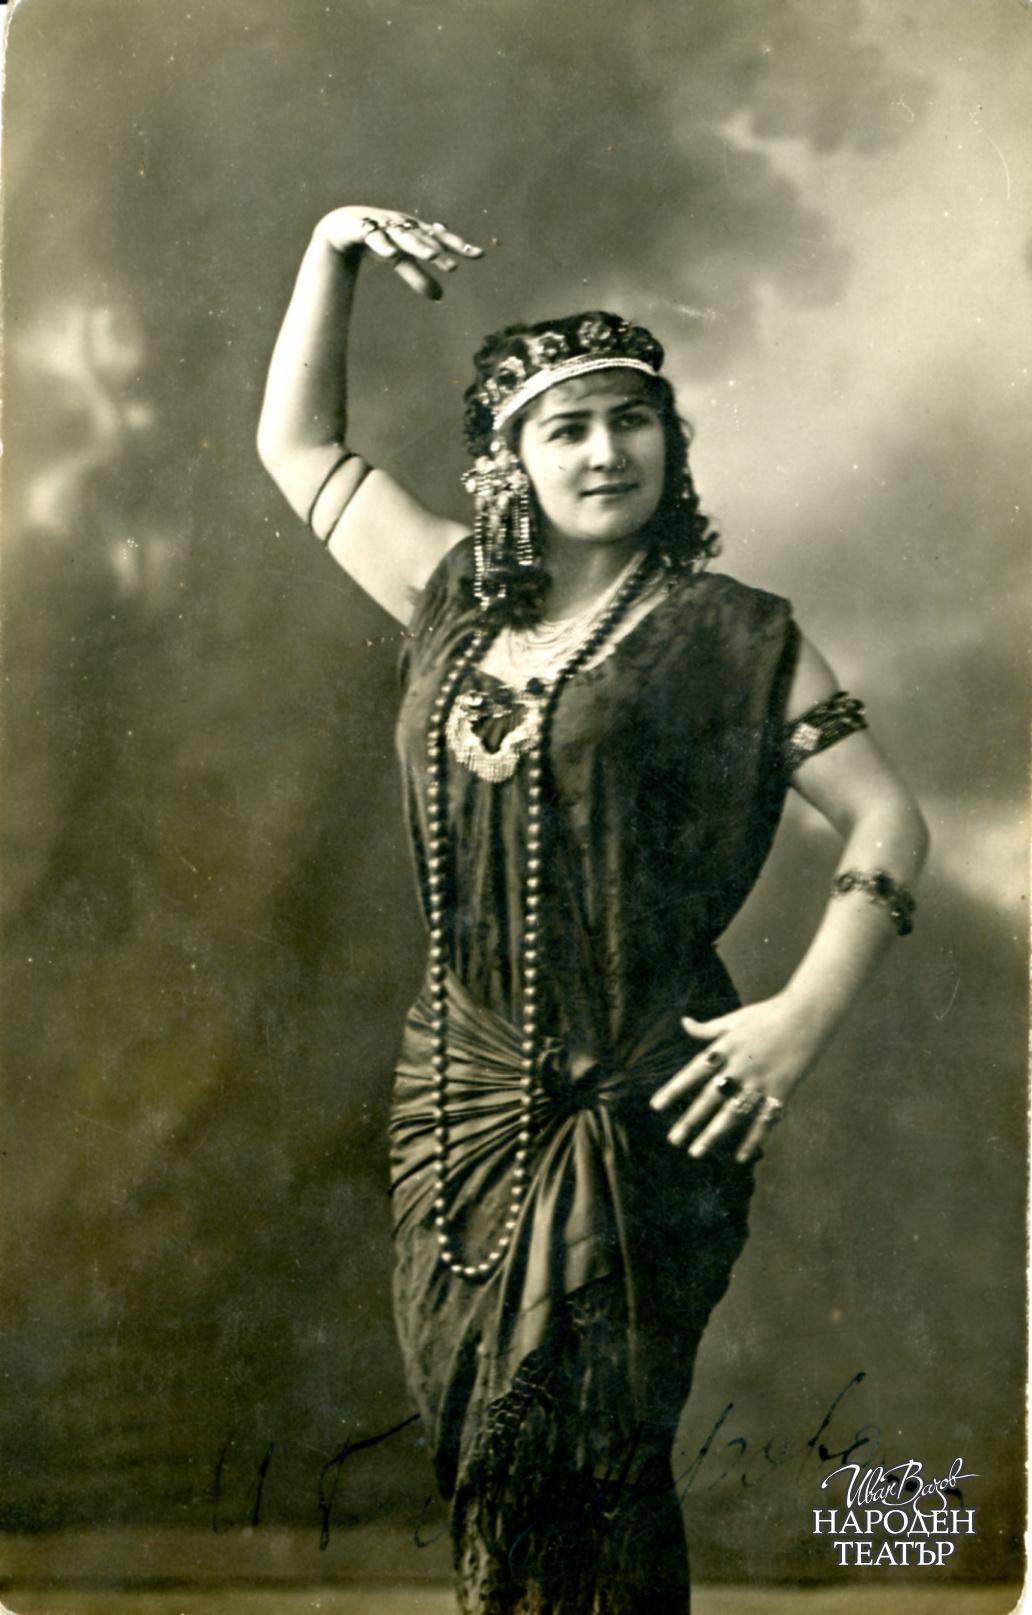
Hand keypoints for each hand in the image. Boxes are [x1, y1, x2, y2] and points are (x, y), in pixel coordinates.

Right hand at [314, 205, 482, 299]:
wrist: (343, 227)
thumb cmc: (378, 241)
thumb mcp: (400, 261)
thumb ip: (418, 276)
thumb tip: (441, 297)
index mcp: (414, 230)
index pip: (440, 238)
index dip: (458, 246)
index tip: (479, 255)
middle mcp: (401, 224)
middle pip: (423, 237)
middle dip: (438, 249)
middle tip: (454, 265)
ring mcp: (382, 225)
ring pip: (402, 236)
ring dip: (418, 245)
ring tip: (432, 256)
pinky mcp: (362, 228)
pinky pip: (373, 236)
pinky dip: (383, 244)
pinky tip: (391, 254)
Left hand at [649, 995, 823, 1164]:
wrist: (807, 1015)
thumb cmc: (768, 1014)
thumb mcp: (734, 1018)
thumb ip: (708, 1028)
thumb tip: (684, 1022)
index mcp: (726, 1048)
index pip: (693, 1072)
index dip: (674, 1089)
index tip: (655, 1107)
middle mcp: (740, 1067)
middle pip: (710, 1097)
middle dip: (690, 1119)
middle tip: (673, 1139)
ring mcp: (761, 1081)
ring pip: (734, 1113)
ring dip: (713, 1134)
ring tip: (695, 1152)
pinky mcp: (782, 1091)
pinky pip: (765, 1120)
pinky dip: (753, 1139)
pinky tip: (740, 1157)